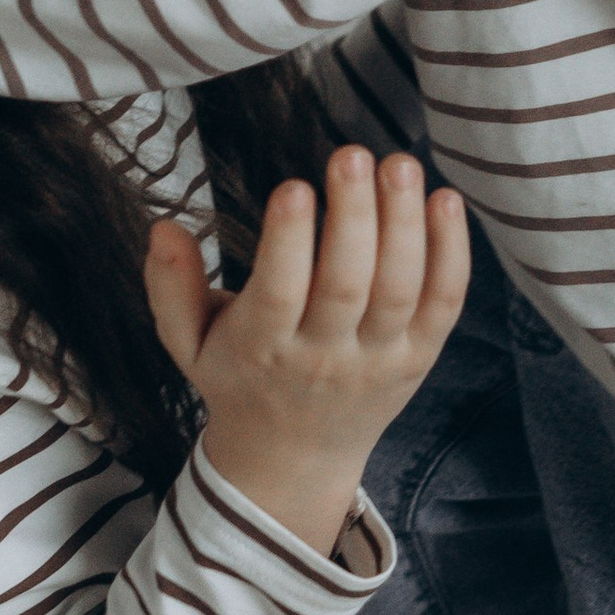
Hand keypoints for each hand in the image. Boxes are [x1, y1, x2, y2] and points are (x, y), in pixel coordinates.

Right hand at [144, 150, 469, 557]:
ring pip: (400, 290)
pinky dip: (452, 252)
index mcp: (261, 349)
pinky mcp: (419, 356)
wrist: (294, 459)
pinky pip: (444, 303)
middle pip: (347, 285)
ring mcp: (377, 358)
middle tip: (352, 155)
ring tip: (399, 164)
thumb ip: (169, 286)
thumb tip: (162, 228)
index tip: (293, 186)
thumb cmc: (239, 380)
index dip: (288, 241)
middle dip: (354, 217)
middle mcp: (324, 357)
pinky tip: (445, 199)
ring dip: (405, 224)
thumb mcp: (187, 345)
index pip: (279, 294)